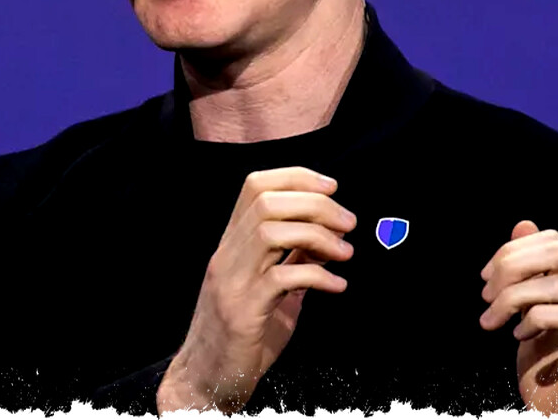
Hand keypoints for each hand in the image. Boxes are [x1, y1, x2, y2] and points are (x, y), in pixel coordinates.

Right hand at [157, 167, 356, 414]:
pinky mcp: (242, 312)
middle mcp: (227, 255)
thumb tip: (327, 231)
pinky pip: (281, 279)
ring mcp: (231, 282)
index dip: (296, 177)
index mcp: (232, 244)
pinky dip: (317, 276)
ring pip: (269, 232)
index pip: (255, 186)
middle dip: (315, 203)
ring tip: (346, 252)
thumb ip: (291, 258)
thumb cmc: (244, 335)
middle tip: (349, 222)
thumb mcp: (271, 288)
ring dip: (317, 235)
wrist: (208, 381)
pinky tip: (337, 286)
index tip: (332, 187)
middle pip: (266, 202)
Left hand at [480, 220, 557, 413]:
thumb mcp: (529, 309)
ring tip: (493, 321)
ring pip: (555, 283)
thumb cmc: (550, 363)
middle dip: (511, 266)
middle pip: (557, 251)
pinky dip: (533, 320)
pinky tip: (519, 337)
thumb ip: (528, 271)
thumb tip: (523, 224)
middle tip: (486, 294)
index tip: (485, 276)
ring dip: (512, 298)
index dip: (513, 250)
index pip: (552, 240)